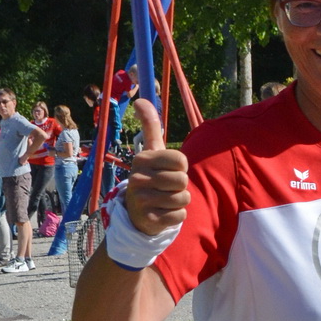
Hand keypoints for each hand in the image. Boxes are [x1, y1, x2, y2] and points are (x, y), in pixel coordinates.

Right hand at [125, 98, 188, 235]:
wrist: (136, 213)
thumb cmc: (151, 177)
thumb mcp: (151, 152)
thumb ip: (150, 126)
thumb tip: (140, 100)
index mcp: (142, 159)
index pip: (181, 160)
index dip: (181, 167)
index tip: (168, 170)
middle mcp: (138, 178)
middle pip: (183, 180)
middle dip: (180, 186)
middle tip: (166, 188)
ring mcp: (141, 200)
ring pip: (183, 198)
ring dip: (179, 201)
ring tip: (165, 200)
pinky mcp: (148, 219)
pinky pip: (180, 216)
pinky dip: (176, 216)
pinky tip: (163, 213)